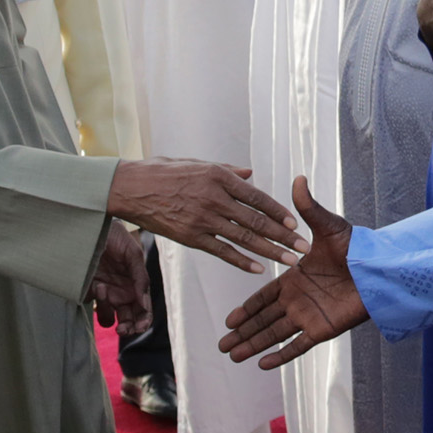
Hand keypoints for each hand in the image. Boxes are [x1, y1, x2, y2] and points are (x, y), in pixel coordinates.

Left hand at [90, 224, 151, 335]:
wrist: (92, 227)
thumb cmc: (116, 238)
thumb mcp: (133, 254)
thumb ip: (141, 279)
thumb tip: (144, 304)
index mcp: (136, 287)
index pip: (144, 311)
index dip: (144, 321)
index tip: (140, 326)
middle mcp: (121, 294)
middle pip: (128, 321)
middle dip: (128, 328)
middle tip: (123, 329)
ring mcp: (104, 294)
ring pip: (109, 319)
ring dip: (107, 310)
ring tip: (104, 289)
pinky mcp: (87, 291)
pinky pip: (92, 305)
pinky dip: (95, 299)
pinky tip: (97, 284)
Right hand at [107, 159, 308, 273]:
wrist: (129, 188)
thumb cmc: (163, 172)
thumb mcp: (197, 163)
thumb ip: (227, 170)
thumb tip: (250, 173)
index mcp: (219, 177)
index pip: (258, 197)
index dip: (279, 211)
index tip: (296, 223)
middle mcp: (215, 198)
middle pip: (257, 221)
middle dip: (284, 236)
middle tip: (304, 247)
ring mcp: (203, 219)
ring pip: (244, 238)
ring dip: (271, 251)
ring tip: (290, 261)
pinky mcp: (190, 236)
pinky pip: (221, 251)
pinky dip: (241, 261)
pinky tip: (258, 269)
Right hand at [218, 177, 366, 368]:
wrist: (381, 269)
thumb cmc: (358, 246)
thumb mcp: (328, 226)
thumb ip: (309, 208)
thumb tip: (298, 178)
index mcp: (296, 278)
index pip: (264, 296)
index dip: (246, 308)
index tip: (228, 319)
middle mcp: (299, 300)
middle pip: (264, 320)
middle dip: (243, 332)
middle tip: (222, 345)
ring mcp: (309, 316)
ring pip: (274, 334)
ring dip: (254, 345)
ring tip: (233, 356)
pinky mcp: (322, 329)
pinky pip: (297, 346)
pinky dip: (280, 356)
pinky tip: (262, 364)